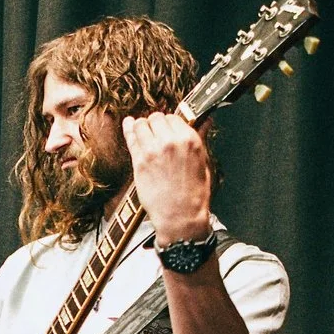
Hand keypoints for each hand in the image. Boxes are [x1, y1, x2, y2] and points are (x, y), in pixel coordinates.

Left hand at [124, 113, 212, 248]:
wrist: (180, 216)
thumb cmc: (194, 193)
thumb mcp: (204, 161)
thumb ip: (200, 138)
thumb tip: (205, 120)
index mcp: (190, 140)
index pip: (174, 117)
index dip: (169, 123)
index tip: (167, 128)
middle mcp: (172, 141)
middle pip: (157, 118)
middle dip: (155, 123)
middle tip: (154, 131)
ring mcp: (153, 150)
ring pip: (142, 124)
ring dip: (142, 126)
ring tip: (142, 131)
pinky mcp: (139, 161)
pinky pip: (131, 138)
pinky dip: (129, 129)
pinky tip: (128, 125)